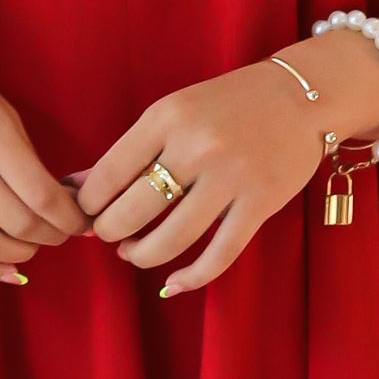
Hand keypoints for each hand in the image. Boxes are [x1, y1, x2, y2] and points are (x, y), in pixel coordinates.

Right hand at [0, 33, 88, 285]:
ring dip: (19, 254)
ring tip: (31, 246)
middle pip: (17, 223)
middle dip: (50, 237)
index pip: (40, 193)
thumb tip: (63, 204)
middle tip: (60, 235)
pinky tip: (3, 269)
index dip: (69, 219)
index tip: (81, 223)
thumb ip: (26, 155)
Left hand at [78, 58, 337, 298]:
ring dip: (142, 255)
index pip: (109, 173)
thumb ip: (130, 151)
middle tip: (109, 236)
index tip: (87, 214)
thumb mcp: (175, 113)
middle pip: (134, 210)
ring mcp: (231, 177)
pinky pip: (218, 255)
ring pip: (171, 238)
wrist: (302, 95)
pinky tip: (173, 283)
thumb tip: (75, 187)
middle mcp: (197, 146)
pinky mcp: (260, 202)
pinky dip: (191, 277)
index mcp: (167, 117)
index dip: (89, 204)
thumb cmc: (229, 104)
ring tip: (135, 253)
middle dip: (110, 232)